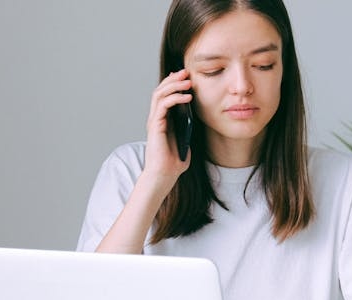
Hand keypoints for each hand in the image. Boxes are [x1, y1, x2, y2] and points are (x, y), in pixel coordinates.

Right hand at [143, 69, 192, 183]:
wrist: (165, 175)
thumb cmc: (175, 161)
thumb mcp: (186, 138)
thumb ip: (188, 127)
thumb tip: (196, 115)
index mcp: (163, 120)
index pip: (165, 95)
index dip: (174, 83)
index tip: (186, 76)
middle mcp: (156, 118)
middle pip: (160, 90)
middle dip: (173, 79)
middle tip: (186, 72)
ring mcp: (154, 121)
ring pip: (159, 94)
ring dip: (174, 85)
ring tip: (187, 80)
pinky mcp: (155, 126)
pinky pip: (163, 106)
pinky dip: (174, 98)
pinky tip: (187, 97)